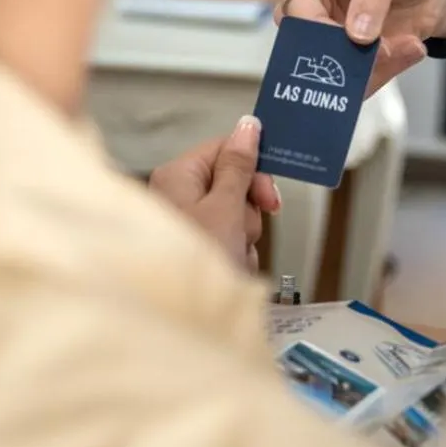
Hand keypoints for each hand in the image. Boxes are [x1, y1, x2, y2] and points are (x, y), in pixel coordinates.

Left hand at [148, 116, 280, 271]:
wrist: (179, 322)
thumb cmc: (195, 259)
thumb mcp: (225, 207)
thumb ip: (239, 166)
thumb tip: (248, 125)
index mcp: (177, 175)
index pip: (224, 149)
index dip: (252, 168)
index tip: (268, 193)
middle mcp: (177, 196)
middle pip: (232, 184)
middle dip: (246, 210)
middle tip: (243, 230)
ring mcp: (187, 225)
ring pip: (235, 216)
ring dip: (244, 237)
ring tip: (231, 256)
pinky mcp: (196, 250)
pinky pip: (230, 241)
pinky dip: (237, 254)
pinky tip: (230, 269)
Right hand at [274, 0, 445, 92]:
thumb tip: (357, 36)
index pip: (296, 14)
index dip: (322, 33)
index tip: (357, 39)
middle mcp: (308, 13)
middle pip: (309, 51)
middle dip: (346, 59)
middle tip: (383, 53)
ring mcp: (330, 40)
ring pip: (333, 74)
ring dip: (372, 69)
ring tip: (408, 46)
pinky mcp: (353, 62)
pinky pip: (359, 81)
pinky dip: (386, 72)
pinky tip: (412, 48)